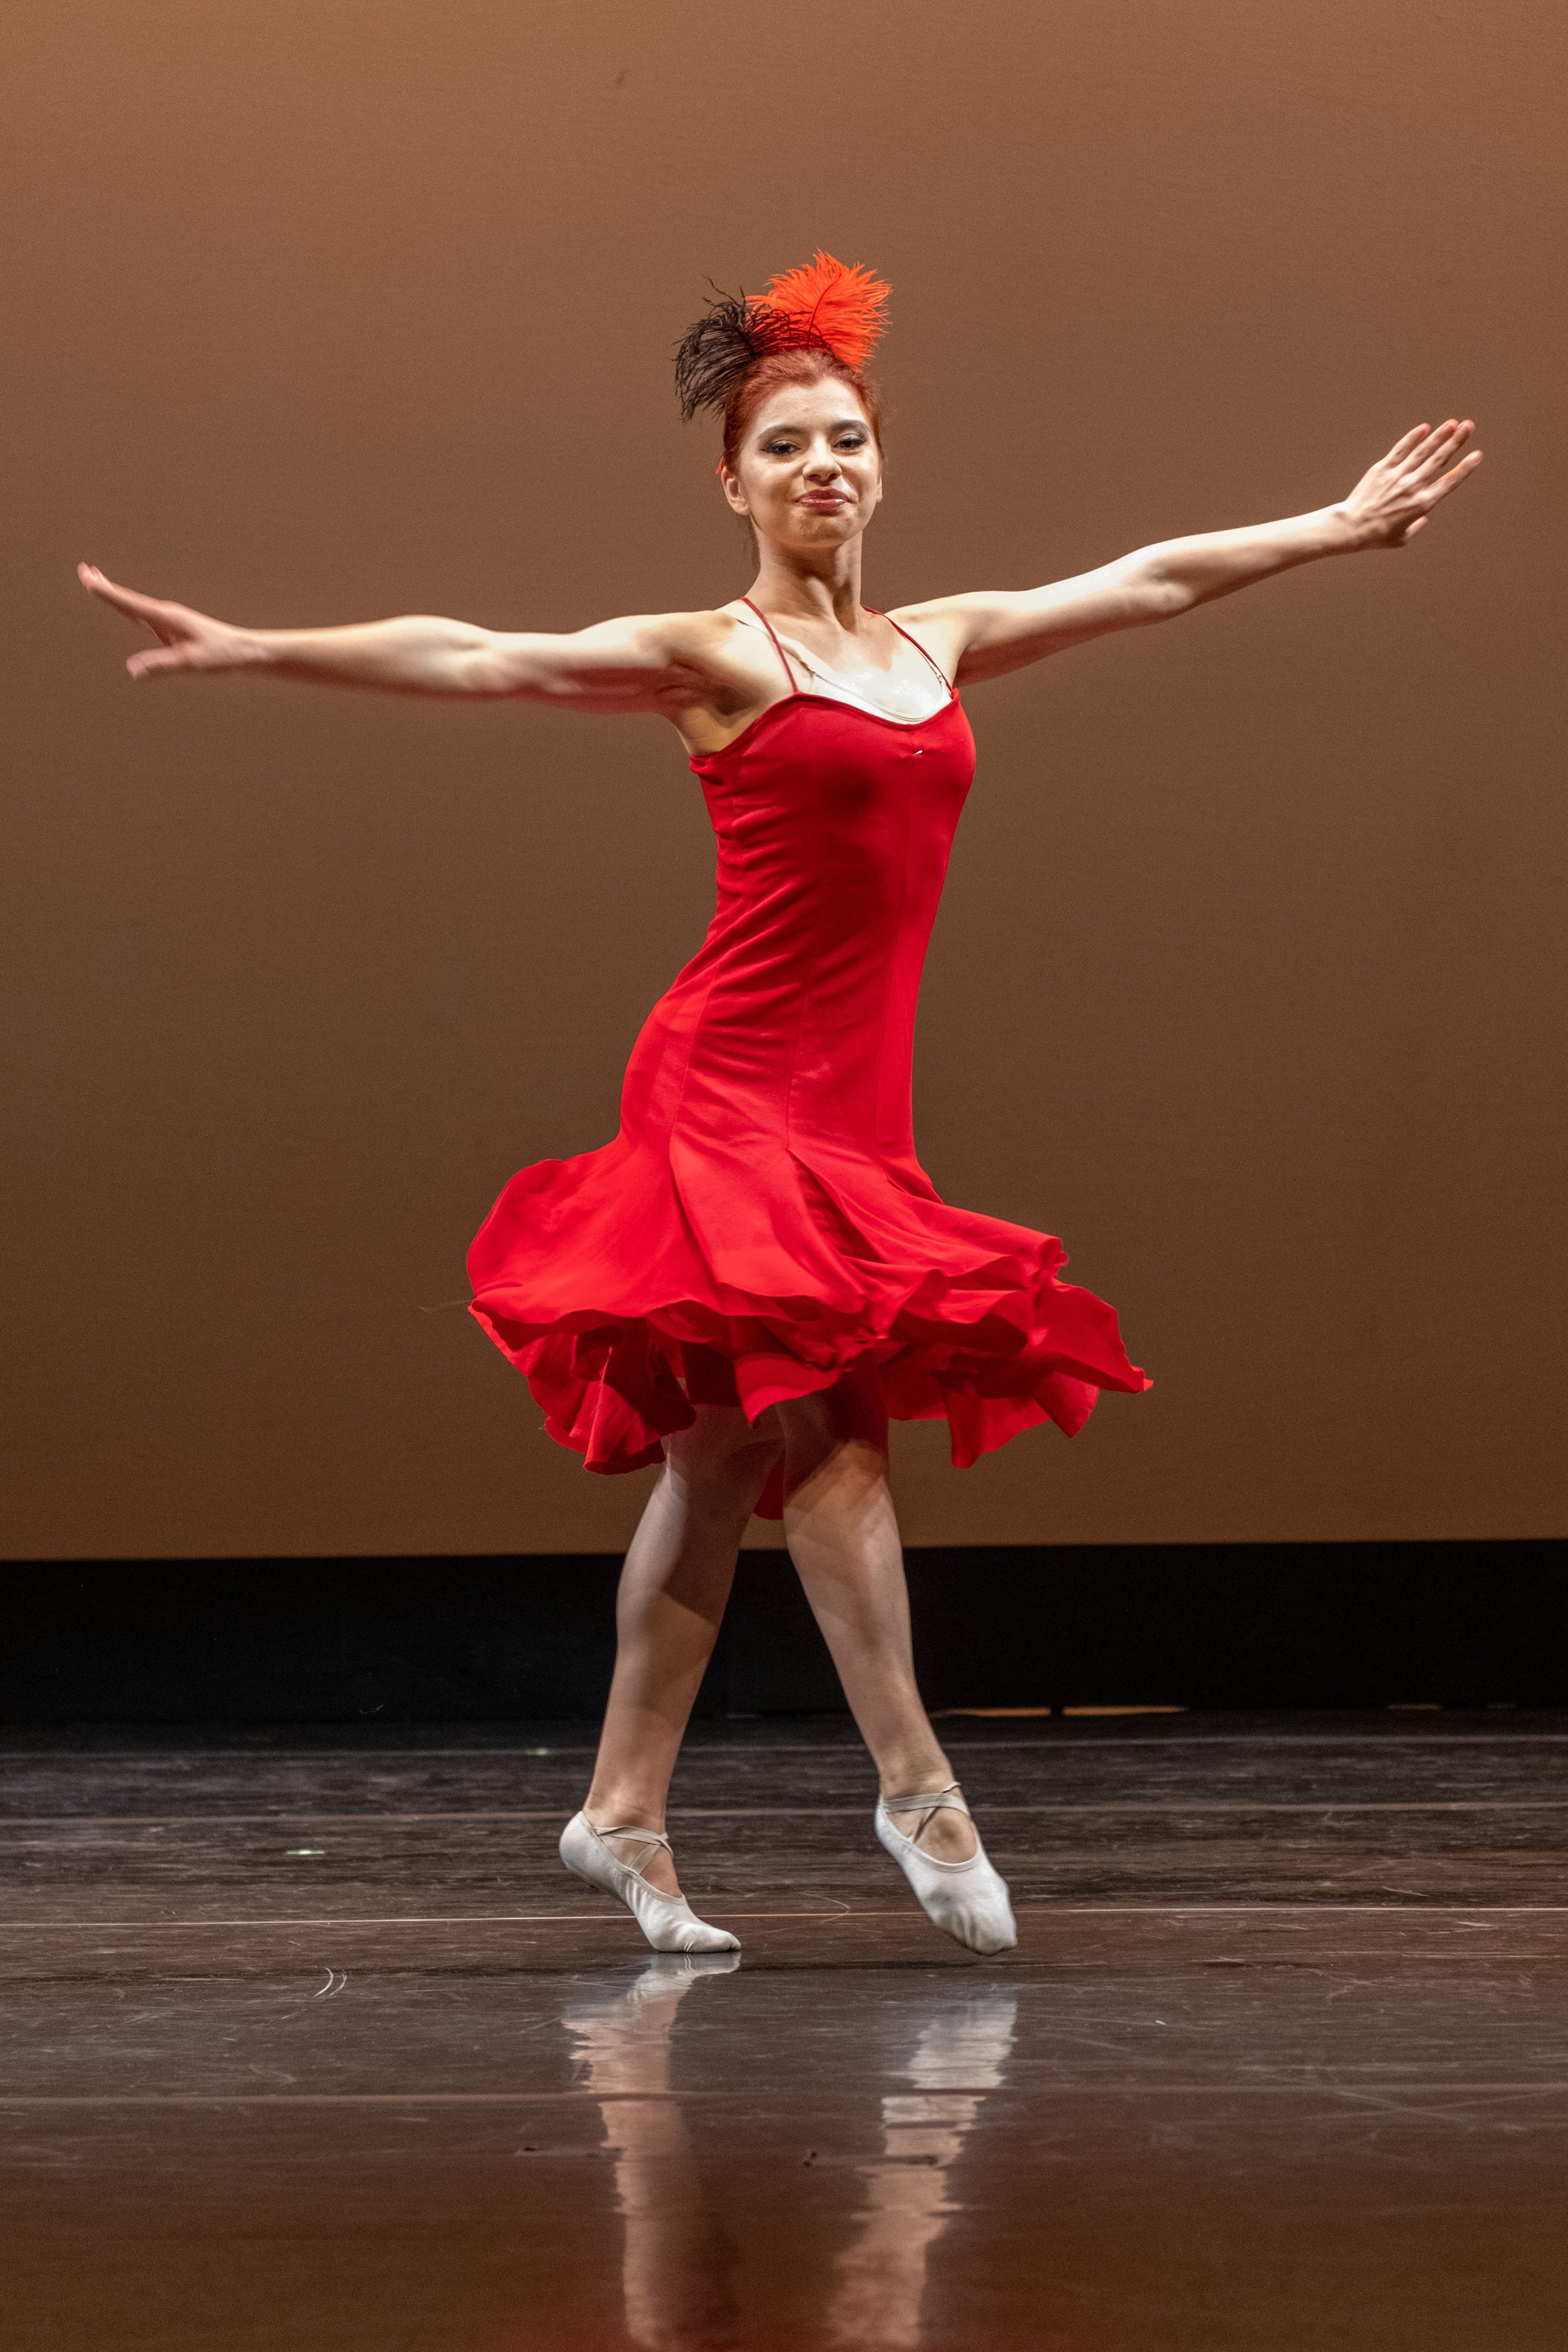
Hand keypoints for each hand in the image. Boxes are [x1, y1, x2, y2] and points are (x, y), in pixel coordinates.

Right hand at [78, 563, 253, 678]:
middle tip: (83, 570)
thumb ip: (161, 665)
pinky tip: (126, 608)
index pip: (129, 603)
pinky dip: (130, 608)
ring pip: (135, 606)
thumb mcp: (190, 663)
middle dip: (105, 586)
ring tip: (97, 582)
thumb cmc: (220, 656)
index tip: (87, 579)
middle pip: (128, 598)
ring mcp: (169, 620)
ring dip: (115, 594)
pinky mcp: (174, 628)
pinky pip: (145, 617)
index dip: (107, 592)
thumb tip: (132, 670)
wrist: (244, 650)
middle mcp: (165, 614)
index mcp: (167, 617)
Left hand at [1339, 419, 1481, 549]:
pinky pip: (1400, 449)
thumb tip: (1423, 518)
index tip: (1477, 454)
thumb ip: (1416, 526)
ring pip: (1422, 451)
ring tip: (1453, 423)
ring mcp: (1397, 475)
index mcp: (1422, 504)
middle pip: (1439, 460)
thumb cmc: (1377, 536)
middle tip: (1469, 426)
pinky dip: (1412, 438)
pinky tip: (1424, 428)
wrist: (1350, 527)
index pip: (1449, 482)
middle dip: (1456, 441)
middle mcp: (1413, 487)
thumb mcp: (1402, 539)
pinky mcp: (1382, 469)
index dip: (1465, 468)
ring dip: (1439, 435)